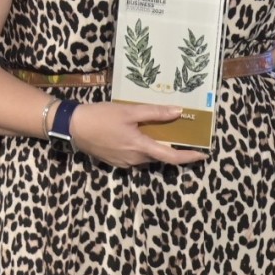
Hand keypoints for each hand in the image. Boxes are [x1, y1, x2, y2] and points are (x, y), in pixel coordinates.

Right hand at [65, 101, 206, 168]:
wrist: (72, 127)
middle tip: (179, 134)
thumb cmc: (100, 117)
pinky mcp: (115, 161)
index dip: (188, 157)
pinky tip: (137, 134)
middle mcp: (135, 160)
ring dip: (154, 147)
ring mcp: (124, 163)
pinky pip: (135, 157)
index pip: (171, 157)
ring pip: (147, 156)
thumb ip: (155, 113)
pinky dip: (141, 148)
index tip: (202, 155)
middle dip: (171, 148)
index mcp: (140, 147)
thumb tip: (178, 111)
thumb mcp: (129, 112)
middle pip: (159, 156)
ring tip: (157, 131)